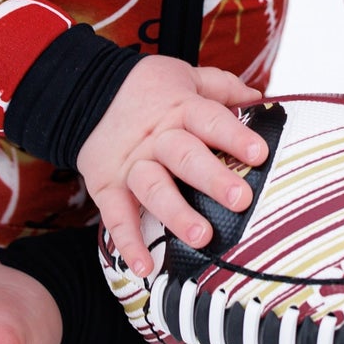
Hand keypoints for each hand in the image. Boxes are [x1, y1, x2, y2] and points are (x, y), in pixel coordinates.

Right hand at [76, 58, 267, 276]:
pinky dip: (128, 242)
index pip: (211, 120)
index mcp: (181, 109)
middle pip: (186, 157)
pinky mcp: (108, 186)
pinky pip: (116, 216)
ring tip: (201, 237)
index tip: (259, 153)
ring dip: (176, 213)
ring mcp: (132, 164)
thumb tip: (259, 97)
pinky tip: (144, 267)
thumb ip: (221, 86)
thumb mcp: (183, 76)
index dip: (235, 136)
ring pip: (154, 187)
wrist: (84, 92)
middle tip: (240, 199)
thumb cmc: (145, 89)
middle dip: (213, 179)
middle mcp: (157, 139)